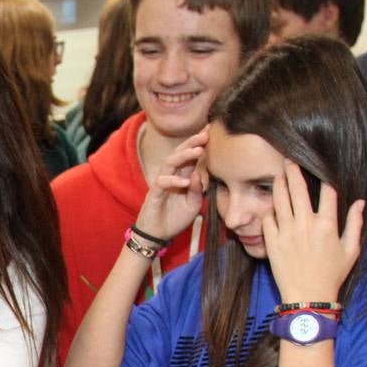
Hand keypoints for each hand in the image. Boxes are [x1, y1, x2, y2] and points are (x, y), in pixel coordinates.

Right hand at [136, 127, 208, 243]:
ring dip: (184, 155)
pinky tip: (186, 181)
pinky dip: (174, 180)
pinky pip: (162, 182)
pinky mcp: (154, 194)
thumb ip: (197, 189)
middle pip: (180, 153)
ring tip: (199, 150)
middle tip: (206, 133)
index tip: (211, 131)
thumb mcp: (193, 204)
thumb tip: (199, 173)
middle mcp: (172, 176)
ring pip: (170, 162)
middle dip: (192, 142)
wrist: (158, 235)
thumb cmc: (176, 219)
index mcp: (183, 176)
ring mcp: (162, 183)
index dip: (199, 143)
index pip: (191, 156)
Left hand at [262, 160, 363, 303]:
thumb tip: (360, 202)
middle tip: (290, 160)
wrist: (308, 297)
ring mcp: (287, 232)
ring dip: (278, 185)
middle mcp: (306, 224)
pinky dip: (269, 211)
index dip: (324, 178)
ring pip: (280, 200)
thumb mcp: (351, 249)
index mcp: (328, 224)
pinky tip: (272, 205)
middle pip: (298, 189)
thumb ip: (355, 224)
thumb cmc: (332, 274)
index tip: (320, 168)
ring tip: (278, 175)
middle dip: (294, 171)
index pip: (328, 192)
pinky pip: (268, 219)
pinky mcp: (272, 242)